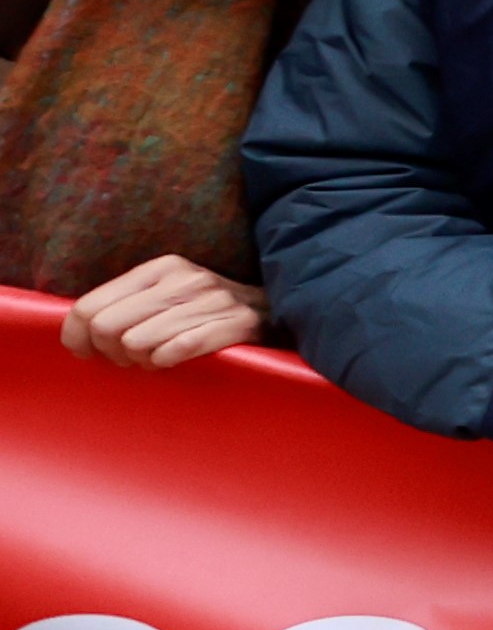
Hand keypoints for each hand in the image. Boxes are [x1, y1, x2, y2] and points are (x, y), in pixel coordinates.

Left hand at [59, 253, 262, 367]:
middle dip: (110, 353)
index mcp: (161, 267)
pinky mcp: (236, 323)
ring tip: (156, 358)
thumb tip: (78, 334)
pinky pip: (177, 350)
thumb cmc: (206, 313)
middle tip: (128, 359)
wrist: (278, 312)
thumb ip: (123, 306)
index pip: (89, 306)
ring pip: (137, 343)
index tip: (88, 352)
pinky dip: (167, 362)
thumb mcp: (166, 295)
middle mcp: (184, 278)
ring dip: (142, 361)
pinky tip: (174, 360)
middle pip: (107, 328)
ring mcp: (212, 300)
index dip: (78, 338)